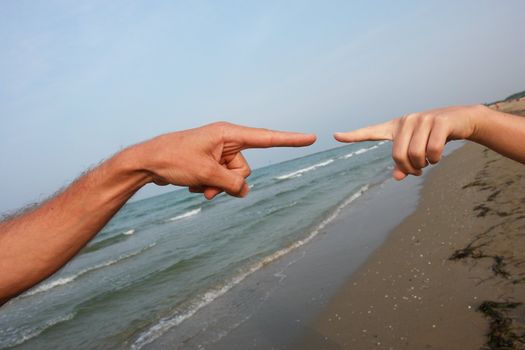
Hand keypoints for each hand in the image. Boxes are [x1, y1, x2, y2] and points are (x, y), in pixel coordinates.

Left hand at [131, 122, 316, 198]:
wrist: (147, 162)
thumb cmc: (174, 159)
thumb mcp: (207, 174)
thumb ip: (232, 183)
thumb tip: (244, 190)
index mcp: (229, 134)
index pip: (267, 138)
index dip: (291, 140)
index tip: (312, 138)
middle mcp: (226, 142)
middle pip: (245, 169)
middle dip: (230, 182)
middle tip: (208, 184)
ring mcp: (218, 153)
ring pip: (232, 178)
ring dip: (217, 188)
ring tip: (197, 185)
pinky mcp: (210, 163)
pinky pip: (220, 180)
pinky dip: (209, 186)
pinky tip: (192, 184)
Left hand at [333, 105, 483, 179]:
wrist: (462, 120)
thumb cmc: (434, 136)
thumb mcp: (418, 149)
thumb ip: (405, 163)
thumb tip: (397, 177)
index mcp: (396, 127)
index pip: (371, 132)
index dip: (353, 136)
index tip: (335, 136)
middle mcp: (406, 121)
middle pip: (398, 156)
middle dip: (410, 169)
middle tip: (418, 170)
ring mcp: (422, 119)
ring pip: (416, 155)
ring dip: (424, 165)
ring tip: (429, 161)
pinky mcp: (439, 121)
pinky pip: (433, 150)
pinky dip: (436, 159)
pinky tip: (438, 156)